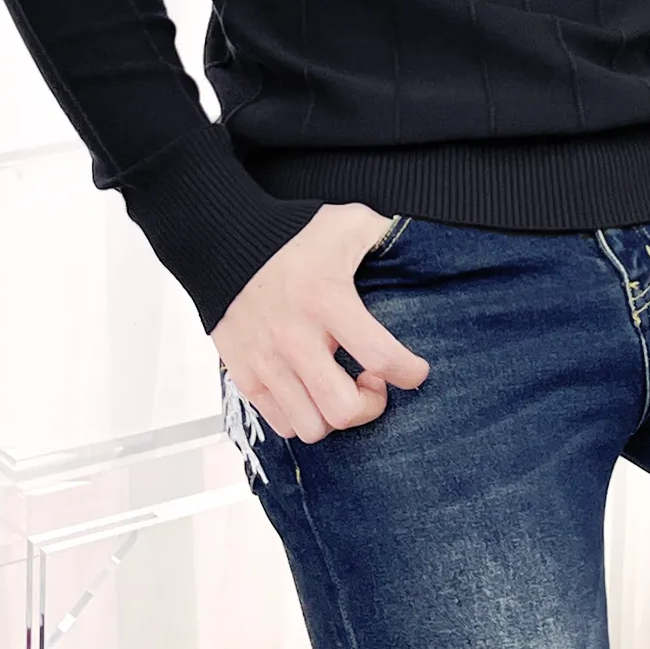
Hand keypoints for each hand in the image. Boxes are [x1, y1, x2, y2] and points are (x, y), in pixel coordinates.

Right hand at [211, 202, 430, 443]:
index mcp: (327, 298)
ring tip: (341, 386)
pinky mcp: (245, 374)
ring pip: (312, 426)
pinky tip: (313, 388)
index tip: (416, 370)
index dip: (410, 373)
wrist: (225, 241)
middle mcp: (294, 336)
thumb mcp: (347, 222)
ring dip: (336, 415)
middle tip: (372, 381)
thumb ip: (387, 234)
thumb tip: (424, 247)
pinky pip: (281, 423)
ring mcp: (266, 360)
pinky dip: (304, 416)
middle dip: (370, 405)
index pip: (380, 356)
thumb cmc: (293, 235)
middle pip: (343, 408)